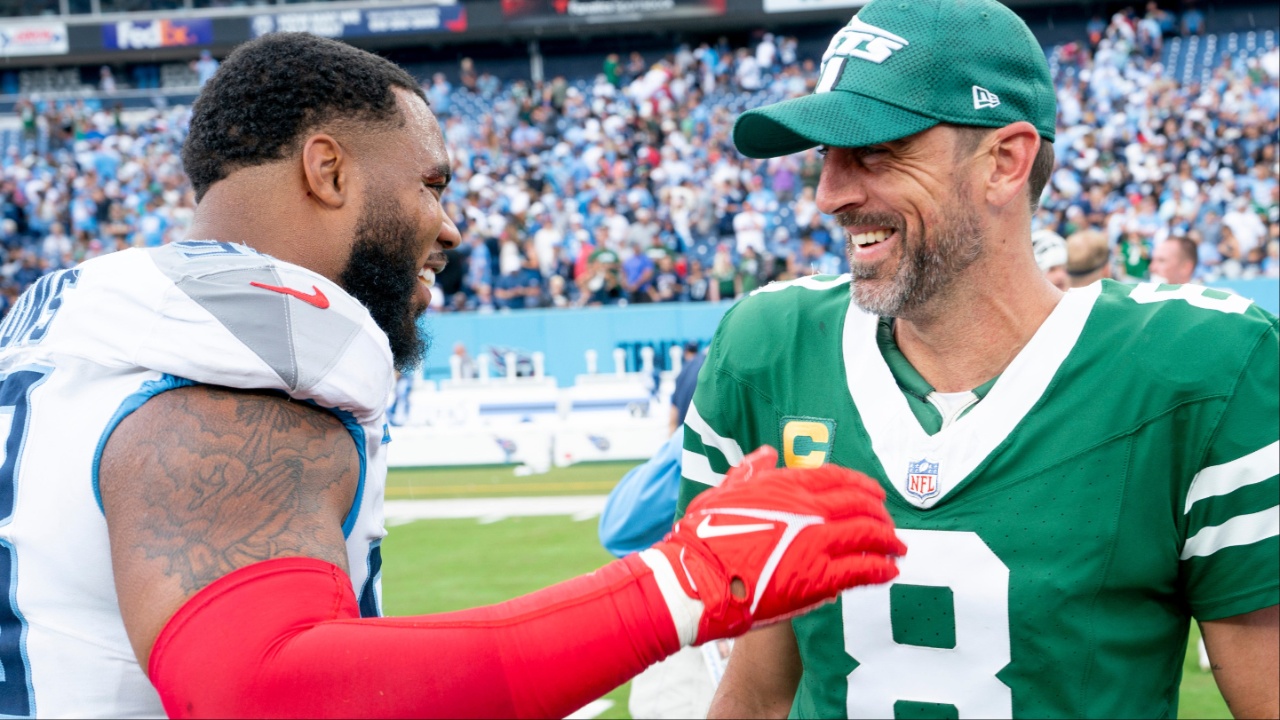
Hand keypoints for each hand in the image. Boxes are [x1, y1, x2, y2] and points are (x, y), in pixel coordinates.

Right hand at [647, 447, 904, 644]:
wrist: (700, 577)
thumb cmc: (705, 534)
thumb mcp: (725, 491)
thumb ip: (750, 471)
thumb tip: (766, 453)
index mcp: (788, 486)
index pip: (838, 478)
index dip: (862, 485)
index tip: (875, 493)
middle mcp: (810, 510)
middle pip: (861, 505)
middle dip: (881, 515)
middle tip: (889, 525)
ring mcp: (818, 543)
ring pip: (869, 536)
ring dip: (888, 541)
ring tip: (897, 549)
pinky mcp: (820, 578)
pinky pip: (863, 570)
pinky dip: (881, 569)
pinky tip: (889, 571)